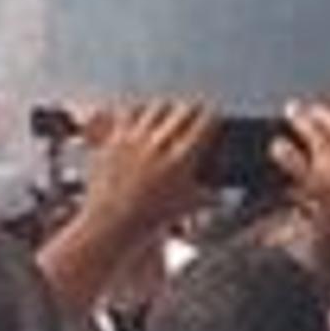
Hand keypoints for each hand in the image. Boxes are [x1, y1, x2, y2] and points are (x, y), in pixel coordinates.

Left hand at [79, 99, 213, 233]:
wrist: (111, 224)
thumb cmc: (148, 221)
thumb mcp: (185, 209)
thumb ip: (205, 198)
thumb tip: (218, 197)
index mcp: (181, 160)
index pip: (204, 125)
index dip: (212, 116)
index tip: (213, 114)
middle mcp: (159, 144)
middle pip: (182, 110)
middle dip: (191, 109)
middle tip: (195, 110)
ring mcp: (135, 139)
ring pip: (155, 107)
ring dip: (165, 107)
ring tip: (168, 110)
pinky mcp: (114, 139)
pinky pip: (127, 113)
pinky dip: (136, 111)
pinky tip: (138, 114)